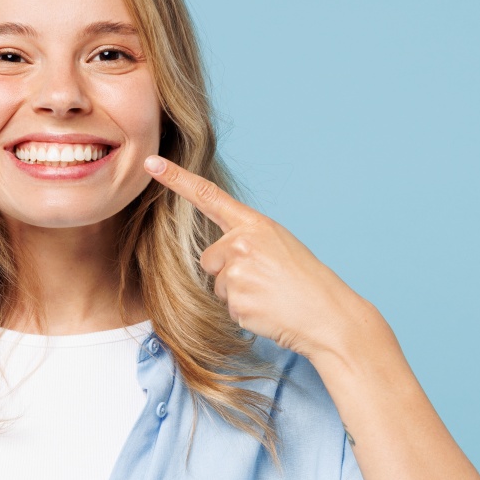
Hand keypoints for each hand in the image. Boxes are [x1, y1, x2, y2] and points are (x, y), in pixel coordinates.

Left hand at [144, 155, 368, 359]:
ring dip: (236, 294)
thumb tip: (219, 254)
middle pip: (209, 258)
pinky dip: (244, 313)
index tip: (151, 164)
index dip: (177, 179)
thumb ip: (246, 241)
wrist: (328, 315)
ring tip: (269, 295)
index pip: (208, 196)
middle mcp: (242, 242)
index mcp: (255, 224)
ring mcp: (237, 271)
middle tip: (265, 281)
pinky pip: (226, 307)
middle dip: (228, 273)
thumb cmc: (305, 282)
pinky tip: (267, 310)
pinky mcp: (236, 299)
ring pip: (216, 285)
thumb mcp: (278, 245)